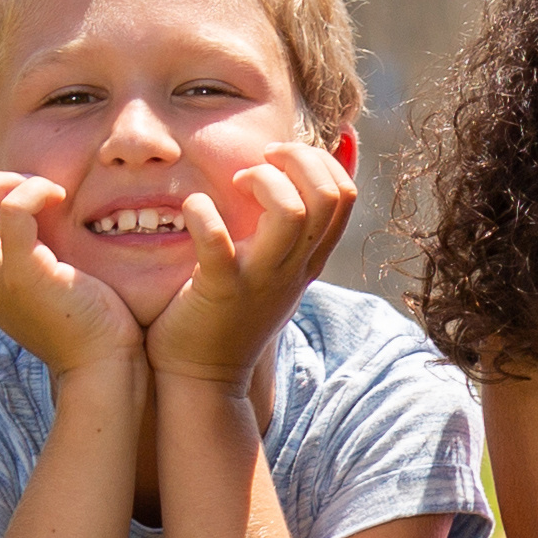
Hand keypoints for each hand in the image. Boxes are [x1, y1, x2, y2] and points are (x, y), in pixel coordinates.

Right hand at [0, 171, 137, 376]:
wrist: (102, 364)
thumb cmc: (86, 321)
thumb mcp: (42, 283)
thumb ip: (24, 255)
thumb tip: (26, 214)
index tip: (21, 193)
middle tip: (32, 188)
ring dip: (4, 181)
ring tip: (43, 191)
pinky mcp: (25, 275)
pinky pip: (12, 212)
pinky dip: (34, 191)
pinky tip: (61, 199)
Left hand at [151, 145, 357, 384]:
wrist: (206, 377)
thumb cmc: (232, 316)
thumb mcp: (276, 273)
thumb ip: (288, 236)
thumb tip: (292, 186)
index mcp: (310, 258)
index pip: (345, 194)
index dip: (317, 161)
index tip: (277, 160)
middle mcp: (296, 266)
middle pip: (331, 195)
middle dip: (297, 160)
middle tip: (260, 161)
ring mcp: (261, 279)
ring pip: (292, 212)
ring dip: (263, 181)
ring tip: (234, 184)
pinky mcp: (220, 290)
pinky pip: (218, 244)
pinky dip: (203, 214)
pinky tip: (192, 207)